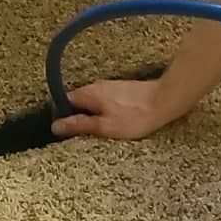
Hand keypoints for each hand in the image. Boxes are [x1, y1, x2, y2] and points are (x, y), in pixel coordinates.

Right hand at [52, 79, 178, 139]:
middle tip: (83, 134)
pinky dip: (103, 111)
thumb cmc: (135, 116)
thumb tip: (56, 126)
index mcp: (88, 93)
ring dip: (91, 114)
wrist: (164, 101)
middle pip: (76, 101)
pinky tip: (113, 122)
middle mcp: (96, 86)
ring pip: (91, 101)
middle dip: (76, 116)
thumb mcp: (103, 126)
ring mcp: (109, 86)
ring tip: (100, 130)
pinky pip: (104, 101)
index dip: (61, 116)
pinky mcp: (121, 90)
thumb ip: (78, 125)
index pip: (62, 101)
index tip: (65, 131)